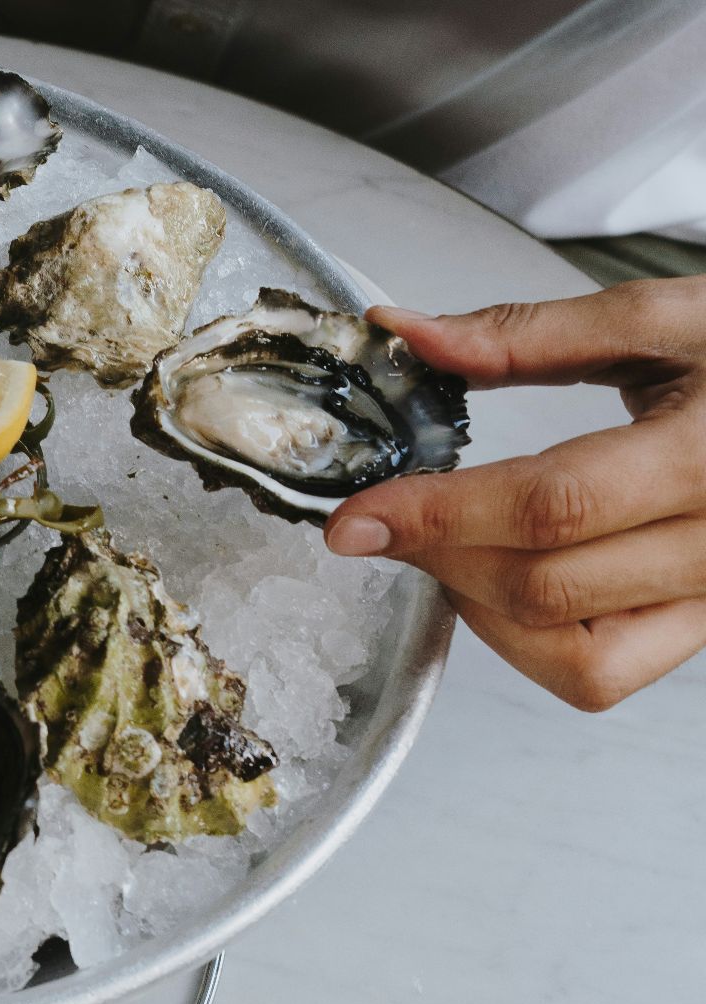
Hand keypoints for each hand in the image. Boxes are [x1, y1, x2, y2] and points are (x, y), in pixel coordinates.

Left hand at [322, 277, 705, 710]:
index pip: (553, 505)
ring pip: (577, 660)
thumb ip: (527, 334)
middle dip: (441, 558)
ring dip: (482, 612)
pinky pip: (605, 673)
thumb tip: (406, 335)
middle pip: (549, 588)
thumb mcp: (664, 317)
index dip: (438, 516)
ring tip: (446, 546)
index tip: (353, 519)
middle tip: (385, 520)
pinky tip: (501, 577)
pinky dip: (531, 641)